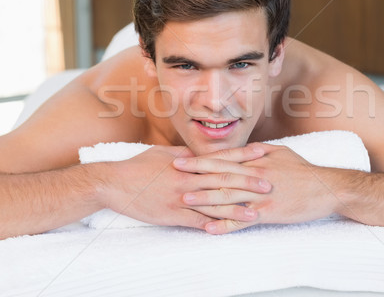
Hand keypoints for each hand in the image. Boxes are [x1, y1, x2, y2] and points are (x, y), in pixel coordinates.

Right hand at [97, 145, 271, 229]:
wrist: (114, 183)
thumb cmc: (138, 166)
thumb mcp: (163, 154)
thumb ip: (185, 157)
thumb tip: (200, 156)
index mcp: (188, 164)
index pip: (221, 158)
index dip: (243, 155)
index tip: (263, 152)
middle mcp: (188, 179)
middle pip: (223, 181)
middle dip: (247, 183)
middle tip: (269, 184)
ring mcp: (181, 198)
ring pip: (213, 204)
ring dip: (236, 209)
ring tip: (256, 212)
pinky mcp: (172, 215)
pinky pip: (195, 222)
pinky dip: (211, 225)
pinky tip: (227, 230)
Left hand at [174, 143, 337, 233]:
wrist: (327, 189)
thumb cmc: (303, 170)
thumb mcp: (281, 152)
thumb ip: (259, 151)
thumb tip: (243, 149)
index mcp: (256, 161)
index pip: (223, 159)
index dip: (201, 159)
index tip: (181, 158)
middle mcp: (255, 176)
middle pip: (221, 175)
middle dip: (195, 174)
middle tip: (173, 174)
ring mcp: (260, 196)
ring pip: (228, 197)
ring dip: (205, 198)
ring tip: (184, 198)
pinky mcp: (268, 213)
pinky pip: (242, 220)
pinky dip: (225, 224)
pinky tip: (209, 227)